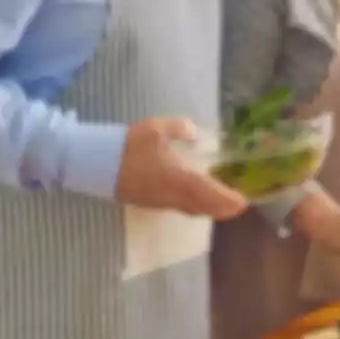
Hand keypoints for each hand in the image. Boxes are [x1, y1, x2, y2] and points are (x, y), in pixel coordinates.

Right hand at [115, 117, 247, 219]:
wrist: (96, 164)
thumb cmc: (128, 146)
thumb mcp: (157, 130)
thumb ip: (180, 129)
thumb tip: (194, 134)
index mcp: (179, 178)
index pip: (210, 193)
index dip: (227, 199)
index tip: (243, 202)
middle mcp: (172, 195)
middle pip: (203, 207)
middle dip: (222, 208)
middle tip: (237, 205)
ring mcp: (159, 201)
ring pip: (190, 210)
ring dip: (207, 208)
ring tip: (220, 203)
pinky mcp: (149, 202)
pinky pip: (178, 207)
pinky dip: (193, 205)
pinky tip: (194, 196)